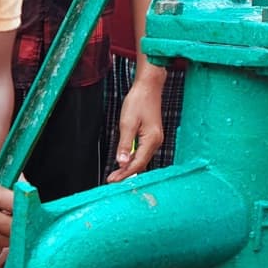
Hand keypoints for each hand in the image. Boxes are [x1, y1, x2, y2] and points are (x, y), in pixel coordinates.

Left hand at [106, 68, 164, 183]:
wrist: (148, 87)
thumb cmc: (138, 101)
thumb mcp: (127, 123)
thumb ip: (124, 144)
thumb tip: (121, 162)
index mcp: (151, 140)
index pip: (137, 163)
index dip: (124, 173)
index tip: (112, 179)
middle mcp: (156, 142)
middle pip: (140, 164)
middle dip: (126, 173)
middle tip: (111, 180)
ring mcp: (155, 139)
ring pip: (141, 159)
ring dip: (129, 167)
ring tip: (116, 174)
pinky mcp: (151, 136)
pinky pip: (142, 152)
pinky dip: (133, 159)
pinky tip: (124, 162)